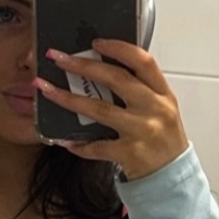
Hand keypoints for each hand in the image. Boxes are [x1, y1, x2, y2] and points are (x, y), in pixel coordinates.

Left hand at [41, 40, 188, 180]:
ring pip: (99, 110)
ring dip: (68, 99)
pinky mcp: (130, 153)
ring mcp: (142, 131)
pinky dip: (78, 144)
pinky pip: (96, 146)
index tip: (96, 42)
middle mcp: (154, 109)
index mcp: (162, 94)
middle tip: (59, 58)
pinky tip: (63, 139)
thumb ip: (140, 90)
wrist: (172, 176)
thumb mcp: (161, 108)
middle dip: (83, 66)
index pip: (143, 62)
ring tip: (46, 89)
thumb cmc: (162, 139)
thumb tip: (102, 68)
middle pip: (116, 80)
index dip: (119, 49)